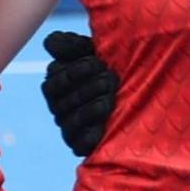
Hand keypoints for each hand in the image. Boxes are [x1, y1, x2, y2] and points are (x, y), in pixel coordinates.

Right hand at [40, 31, 117, 157]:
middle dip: (86, 90)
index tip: (95, 63)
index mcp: (57, 86)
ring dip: (90, 110)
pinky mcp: (81, 146)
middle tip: (110, 80)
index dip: (72, 73)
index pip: (53, 83)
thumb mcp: (94, 52)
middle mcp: (58, 108)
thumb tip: (49, 43)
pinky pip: (79, 143)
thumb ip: (71, 45)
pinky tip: (105, 126)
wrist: (140, 95)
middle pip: (62, 103)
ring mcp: (69, 128)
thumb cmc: (111, 69)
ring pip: (71, 121)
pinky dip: (90, 135)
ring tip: (110, 100)